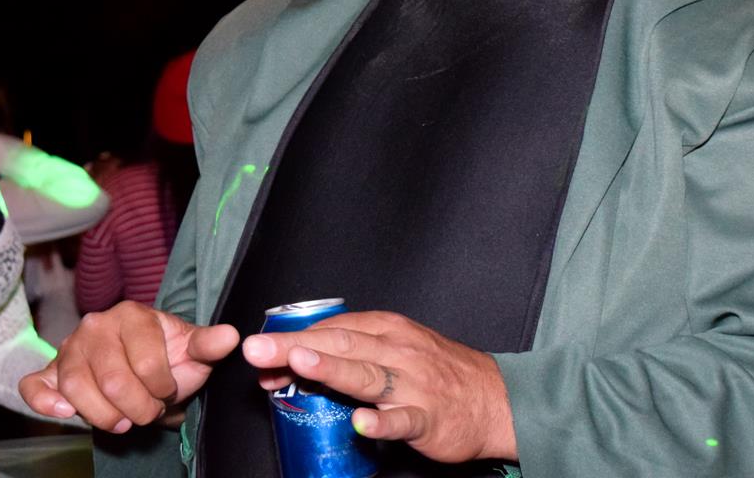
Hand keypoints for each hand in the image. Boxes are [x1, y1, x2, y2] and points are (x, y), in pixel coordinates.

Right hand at [19, 301, 239, 431]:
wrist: (144, 369)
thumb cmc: (169, 359)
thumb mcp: (192, 351)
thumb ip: (207, 345)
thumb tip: (230, 336)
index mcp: (132, 315)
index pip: (146, 361)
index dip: (162, 387)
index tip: (168, 390)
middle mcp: (96, 326)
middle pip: (111, 380)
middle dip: (136, 407)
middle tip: (148, 411)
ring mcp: (70, 347)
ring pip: (76, 387)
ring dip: (103, 415)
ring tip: (121, 421)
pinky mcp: (51, 370)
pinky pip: (35, 384)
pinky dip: (44, 401)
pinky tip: (63, 412)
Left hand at [241, 311, 515, 462]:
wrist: (495, 398)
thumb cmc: (439, 373)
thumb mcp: (398, 349)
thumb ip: (353, 353)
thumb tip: (295, 363)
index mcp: (387, 329)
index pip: (333, 330)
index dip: (293, 340)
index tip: (260, 353)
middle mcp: (398, 351)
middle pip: (340, 345)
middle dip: (294, 346)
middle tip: (257, 350)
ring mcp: (413, 385)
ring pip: (367, 375)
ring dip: (331, 369)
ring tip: (299, 364)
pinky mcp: (428, 418)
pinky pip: (403, 420)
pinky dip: (382, 422)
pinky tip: (361, 423)